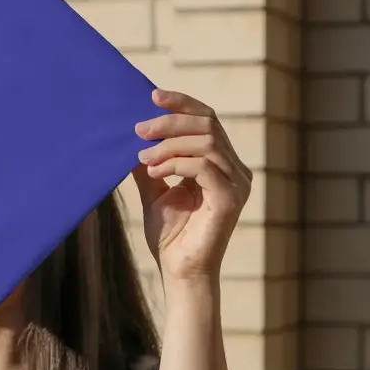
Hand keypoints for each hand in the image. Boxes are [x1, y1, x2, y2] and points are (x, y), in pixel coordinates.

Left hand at [132, 89, 251, 284]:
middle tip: (138, 129)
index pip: (207, 120)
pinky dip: (175, 163)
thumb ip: (149, 163)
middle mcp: (235, 170)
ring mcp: (236, 183)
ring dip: (169, 144)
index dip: (182, 104)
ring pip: (206, 142)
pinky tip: (154, 171)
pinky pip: (204, 166)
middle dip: (170, 122)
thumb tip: (132, 136)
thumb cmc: (170, 237)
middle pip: (208, 124)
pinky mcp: (230, 199)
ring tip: (142, 157)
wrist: (179, 272)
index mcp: (221, 164)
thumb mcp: (154, 190)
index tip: (152, 96)